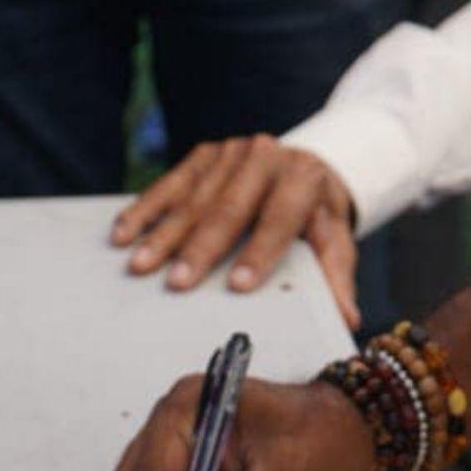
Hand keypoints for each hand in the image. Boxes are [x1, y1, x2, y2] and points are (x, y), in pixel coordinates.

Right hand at [111, 135, 359, 327]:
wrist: (305, 169)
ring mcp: (232, 152)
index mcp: (303, 177)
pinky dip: (145, 209)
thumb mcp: (335, 243)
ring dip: (163, 234)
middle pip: (229, 207)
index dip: (260, 251)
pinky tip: (123, 233)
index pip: (280, 216)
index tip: (238, 286)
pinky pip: (170, 182)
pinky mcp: (205, 153)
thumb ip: (337, 278)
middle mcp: (267, 156)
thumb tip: (347, 318)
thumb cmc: (317, 218)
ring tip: (139, 265)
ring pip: (194, 197)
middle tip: (175, 284)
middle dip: (200, 248)